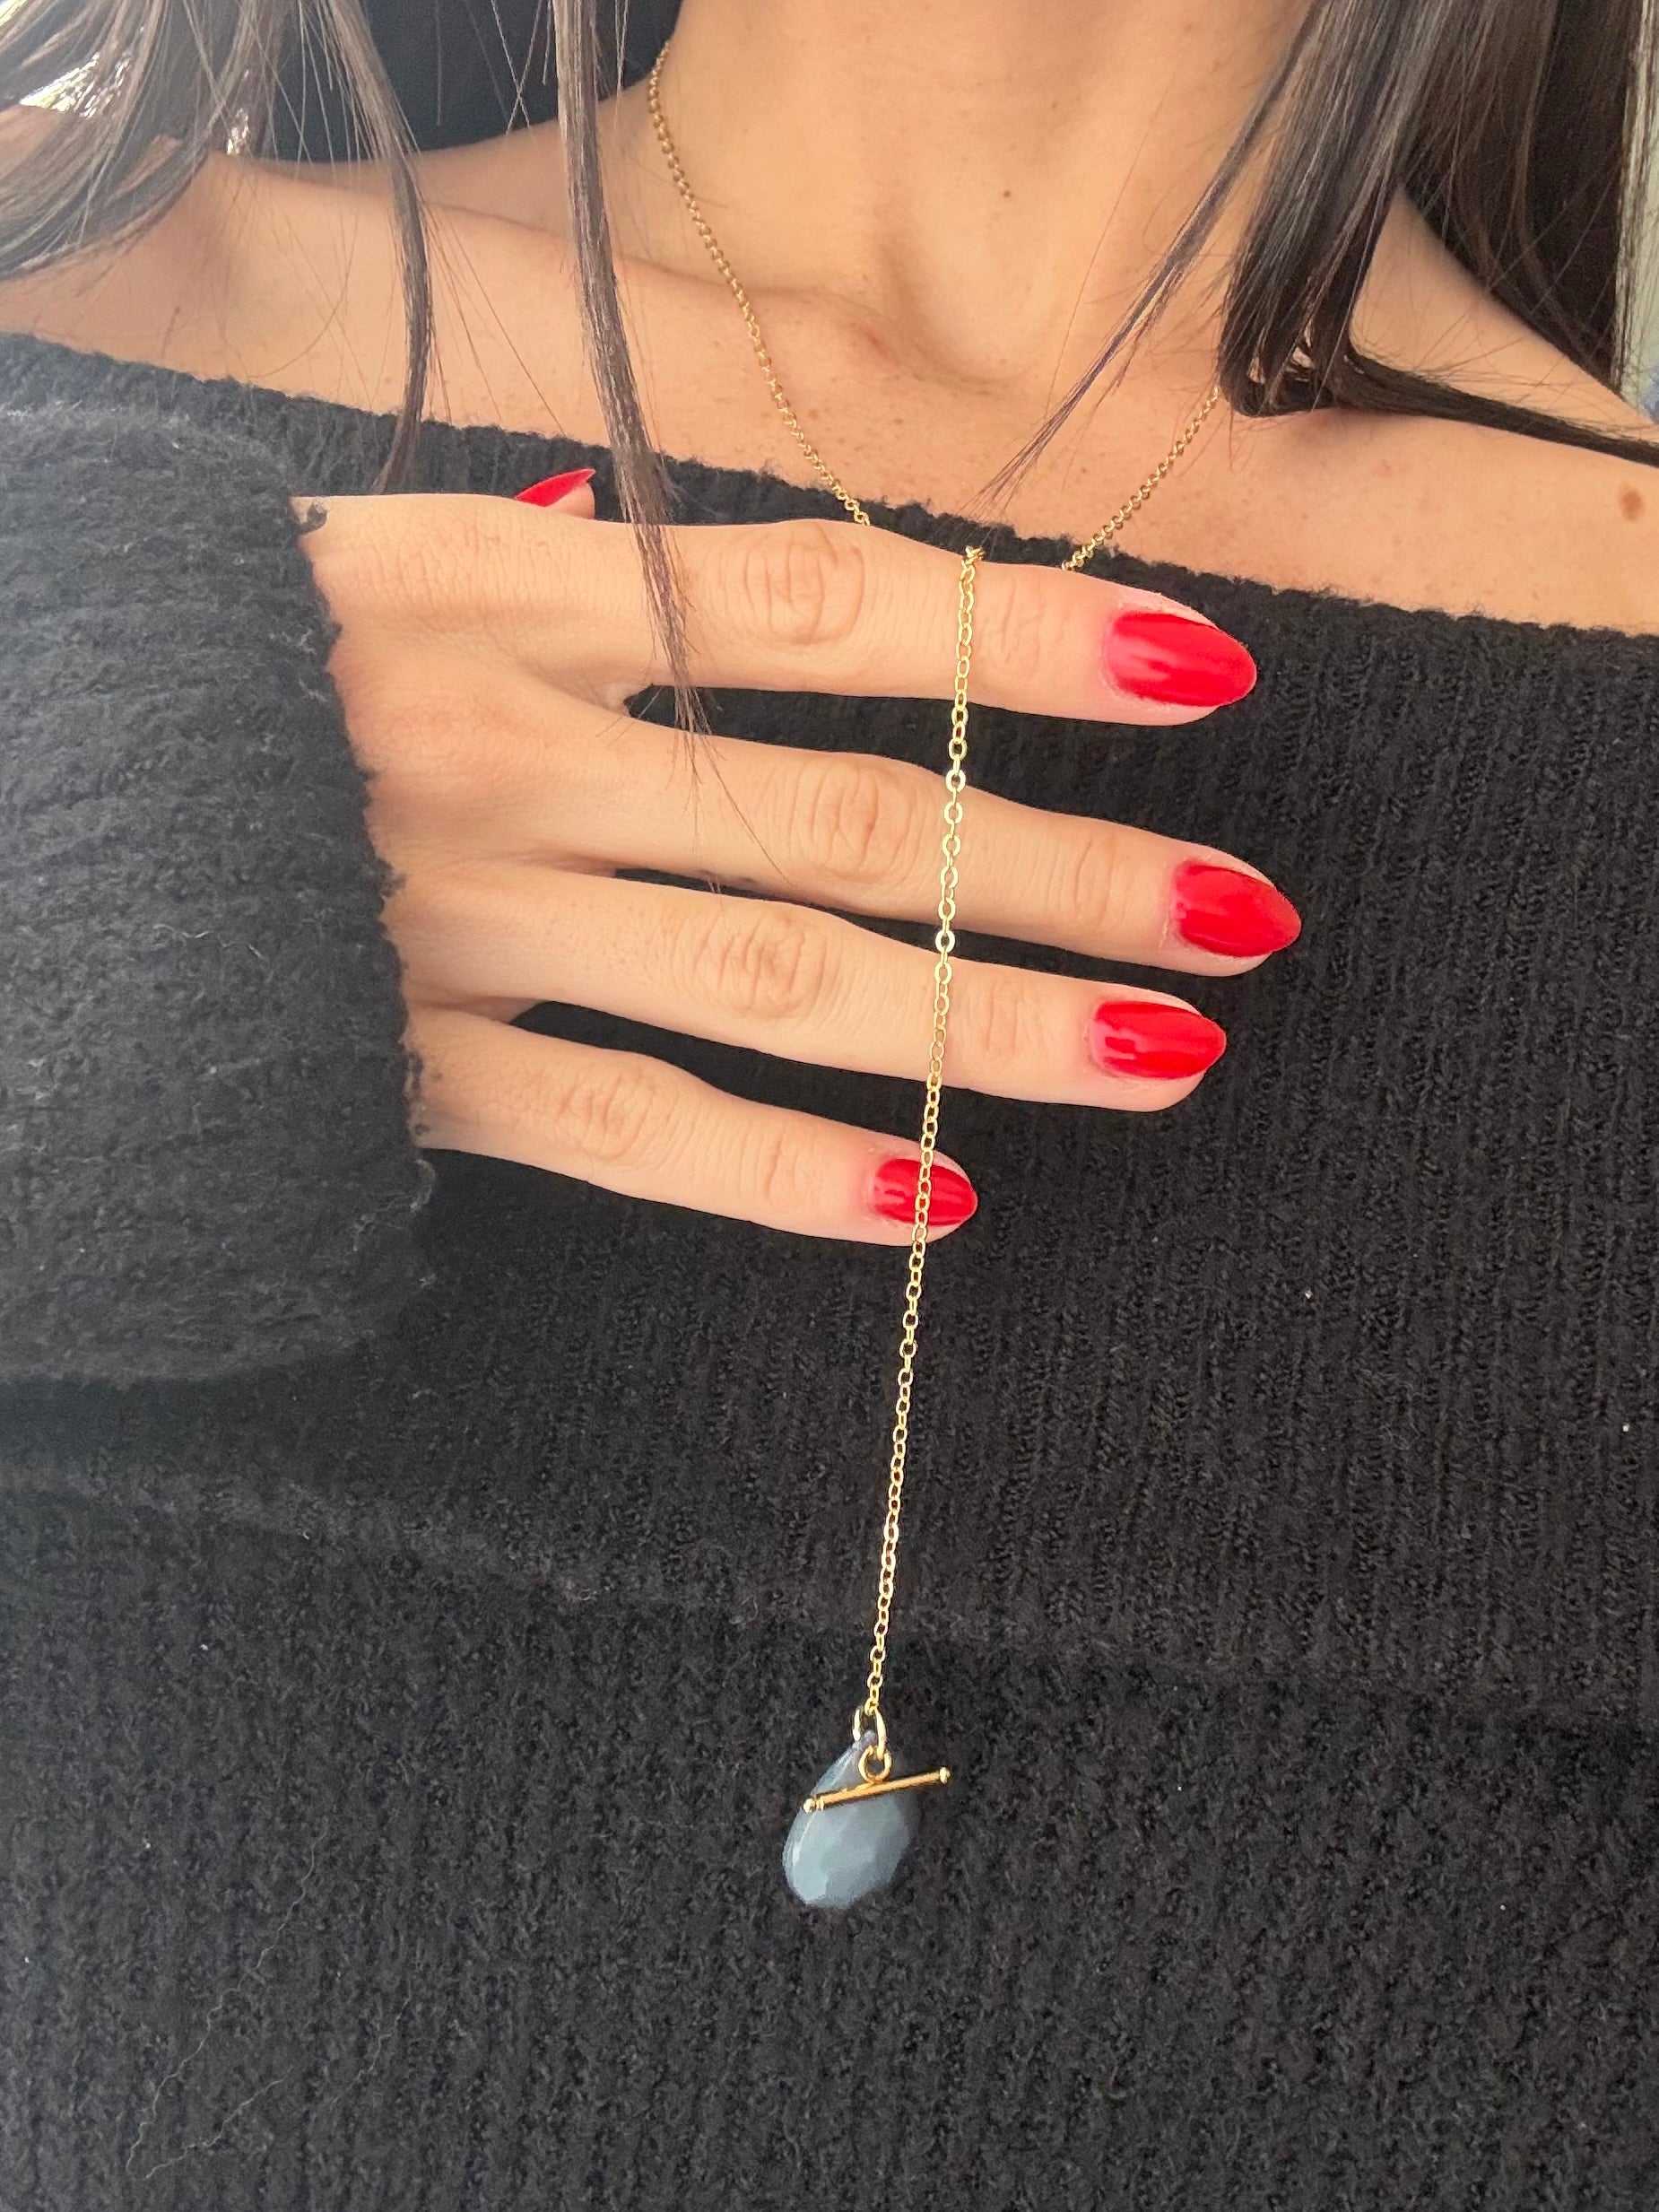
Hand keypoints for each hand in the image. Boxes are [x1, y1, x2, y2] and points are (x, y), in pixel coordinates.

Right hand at [299, 482, 1293, 1242]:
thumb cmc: (193, 669)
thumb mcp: (357, 558)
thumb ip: (532, 563)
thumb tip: (647, 516)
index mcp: (498, 585)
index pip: (821, 598)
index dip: (1022, 635)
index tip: (1203, 670)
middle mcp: (500, 745)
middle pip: (841, 810)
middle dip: (1062, 864)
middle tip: (1247, 914)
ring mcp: (455, 916)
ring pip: (774, 978)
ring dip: (985, 1026)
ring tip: (1164, 1058)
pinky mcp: (404, 1068)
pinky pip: (627, 1131)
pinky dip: (783, 1176)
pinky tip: (933, 1210)